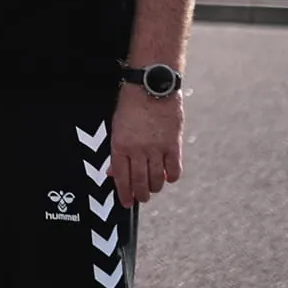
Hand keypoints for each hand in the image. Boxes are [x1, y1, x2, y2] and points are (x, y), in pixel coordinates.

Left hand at [109, 84, 183, 209]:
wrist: (151, 85)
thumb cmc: (131, 102)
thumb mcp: (116, 125)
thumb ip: (117, 150)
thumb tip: (113, 172)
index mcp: (120, 145)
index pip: (121, 177)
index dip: (124, 193)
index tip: (126, 202)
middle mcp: (138, 150)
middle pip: (139, 182)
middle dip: (140, 194)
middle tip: (141, 198)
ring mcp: (157, 148)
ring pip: (157, 179)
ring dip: (155, 187)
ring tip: (154, 188)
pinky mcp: (174, 144)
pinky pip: (174, 169)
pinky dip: (171, 177)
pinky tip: (168, 176)